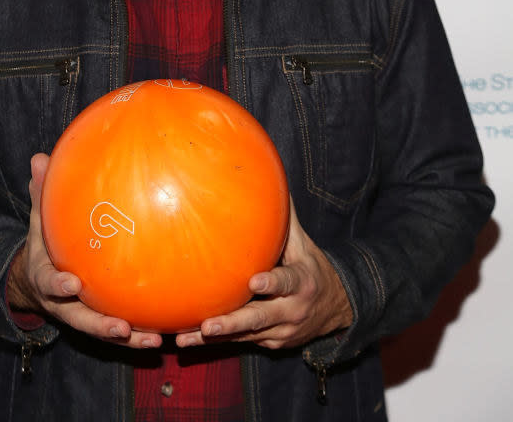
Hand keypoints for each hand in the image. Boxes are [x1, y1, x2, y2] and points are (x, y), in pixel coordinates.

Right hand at [7, 153, 162, 349]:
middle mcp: (65, 305)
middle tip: (120, 328)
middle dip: (100, 327)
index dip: (58, 285)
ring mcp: (84, 316)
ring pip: (105, 331)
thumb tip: (39, 158)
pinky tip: (166, 334)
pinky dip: (140, 334)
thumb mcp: (38, 221)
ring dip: (128, 339)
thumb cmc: (44, 244)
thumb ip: (41, 194)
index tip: (72, 283)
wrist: (38, 280)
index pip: (50, 284)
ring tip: (153, 340)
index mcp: (47, 280)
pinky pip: (122, 330)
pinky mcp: (101, 320)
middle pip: (81, 320)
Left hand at [176, 197, 351, 350]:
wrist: (337, 308)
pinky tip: (188, 340)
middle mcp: (291, 311)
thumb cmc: (312, 266)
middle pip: (259, 319)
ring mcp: (280, 332)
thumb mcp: (303, 244)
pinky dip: (216, 344)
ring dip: (215, 338)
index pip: (286, 283)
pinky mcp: (270, 344)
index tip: (254, 282)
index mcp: (301, 282)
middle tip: (208, 325)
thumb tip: (271, 178)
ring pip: (245, 336)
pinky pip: (241, 342)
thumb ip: (284, 217)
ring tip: (185, 338)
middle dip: (232, 323)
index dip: (271, 284)